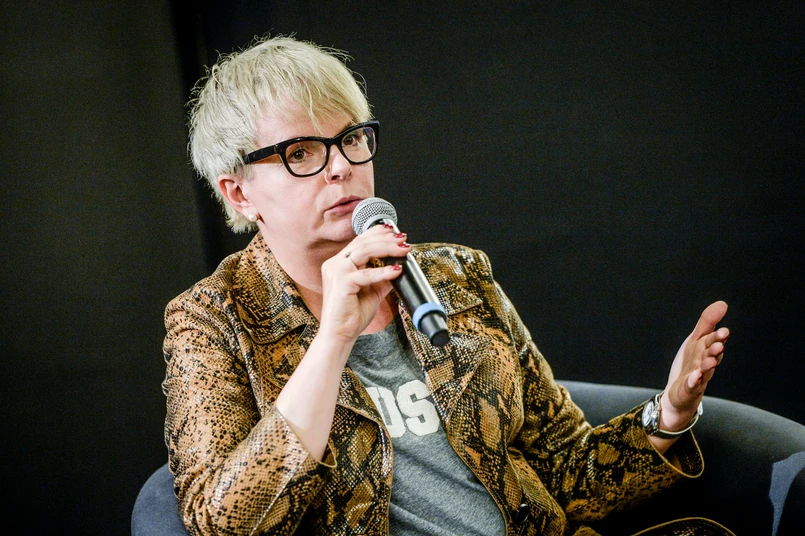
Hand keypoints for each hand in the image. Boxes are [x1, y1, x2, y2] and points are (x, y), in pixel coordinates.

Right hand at [318, 224, 407, 344]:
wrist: (340, 334)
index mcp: (339, 264)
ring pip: (364, 251)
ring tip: (403, 250)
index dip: (376, 232)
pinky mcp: (341, 283)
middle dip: (386, 239)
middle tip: (404, 240)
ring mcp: (336, 272)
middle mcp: (335, 264)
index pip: (359, 241)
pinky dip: (383, 272)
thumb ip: (382, 278)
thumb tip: (398, 267)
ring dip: (387, 249)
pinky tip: (396, 271)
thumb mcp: (373, 291)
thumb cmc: (351, 315)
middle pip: (363, 242)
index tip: (393, 230)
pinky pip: (366, 274)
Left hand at [661, 301, 729, 430]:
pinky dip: (693, 381)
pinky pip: (691, 386)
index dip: (717, 337)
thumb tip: (723, 303)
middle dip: (715, 350)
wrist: (679, 393)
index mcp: (705, 351)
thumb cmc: (690, 364)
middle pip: (710, 356)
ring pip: (704, 371)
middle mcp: (704, 364)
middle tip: (719, 344)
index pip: (712, 342)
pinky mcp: (688, 390)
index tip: (724, 331)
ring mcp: (697, 378)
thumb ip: (707, 323)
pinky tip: (694, 377)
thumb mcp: (696, 340)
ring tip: (710, 361)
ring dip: (708, 366)